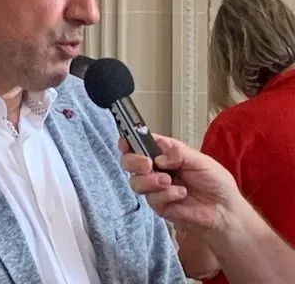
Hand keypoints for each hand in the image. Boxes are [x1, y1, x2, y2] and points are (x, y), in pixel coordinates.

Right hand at [119, 134, 241, 232]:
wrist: (225, 211)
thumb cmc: (216, 183)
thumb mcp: (201, 160)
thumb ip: (178, 154)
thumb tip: (158, 158)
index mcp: (164, 153)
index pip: (140, 144)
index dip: (128, 141)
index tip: (125, 142)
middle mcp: (156, 169)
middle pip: (129, 162)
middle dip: (134, 161)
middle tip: (147, 164)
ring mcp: (155, 188)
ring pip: (135, 182)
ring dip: (151, 180)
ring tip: (169, 181)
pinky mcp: (159, 205)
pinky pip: (151, 198)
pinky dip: (166, 195)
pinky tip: (180, 194)